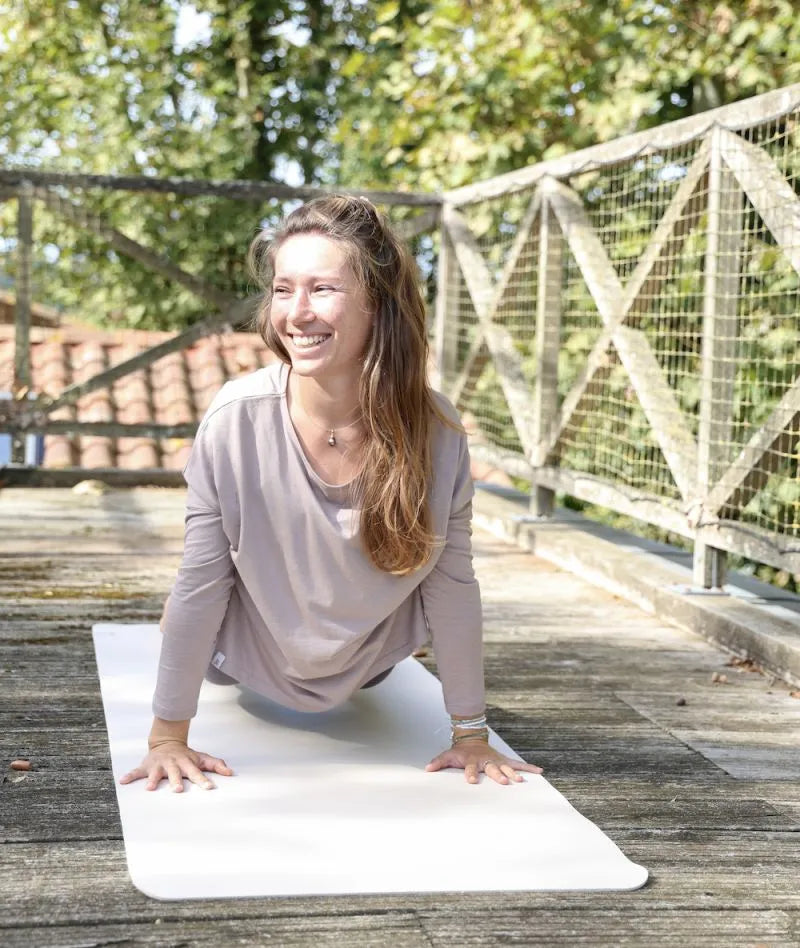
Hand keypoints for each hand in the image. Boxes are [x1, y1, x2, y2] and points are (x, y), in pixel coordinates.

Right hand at [119, 740, 232, 792]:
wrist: (167, 742)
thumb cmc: (187, 756)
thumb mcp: (201, 758)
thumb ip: (216, 764)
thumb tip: (230, 772)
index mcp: (186, 763)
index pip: (196, 772)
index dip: (203, 780)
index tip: (209, 787)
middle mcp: (172, 764)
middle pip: (175, 773)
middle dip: (176, 781)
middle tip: (178, 790)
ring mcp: (158, 765)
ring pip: (155, 773)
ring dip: (153, 780)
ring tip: (150, 788)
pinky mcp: (146, 766)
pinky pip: (136, 771)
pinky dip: (130, 776)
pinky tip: (123, 781)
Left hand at [425, 739, 542, 784]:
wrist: (472, 738)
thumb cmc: (460, 751)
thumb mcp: (448, 755)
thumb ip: (438, 762)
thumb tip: (427, 769)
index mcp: (472, 760)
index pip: (470, 768)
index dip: (470, 774)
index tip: (471, 781)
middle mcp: (486, 760)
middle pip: (492, 768)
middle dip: (498, 774)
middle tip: (504, 781)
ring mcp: (496, 760)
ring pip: (506, 766)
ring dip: (514, 773)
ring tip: (520, 780)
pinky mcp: (504, 760)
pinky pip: (517, 763)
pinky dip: (528, 767)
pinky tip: (539, 771)